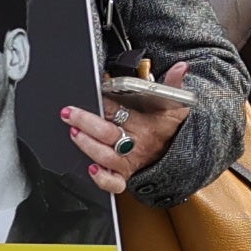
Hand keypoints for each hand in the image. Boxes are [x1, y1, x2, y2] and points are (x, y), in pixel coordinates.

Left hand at [62, 76, 192, 196]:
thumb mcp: (175, 103)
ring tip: (74, 132)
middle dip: (86, 123)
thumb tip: (181, 66)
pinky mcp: (124, 175)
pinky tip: (92, 169)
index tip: (94, 94)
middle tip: (69, 113)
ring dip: (88, 146)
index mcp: (146, 126)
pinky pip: (114, 184)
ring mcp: (129, 162)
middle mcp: (135, 145)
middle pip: (108, 135)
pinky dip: (103, 179)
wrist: (178, 153)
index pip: (120, 112)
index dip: (104, 104)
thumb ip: (174, 83)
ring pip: (106, 158)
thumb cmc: (170, 127)